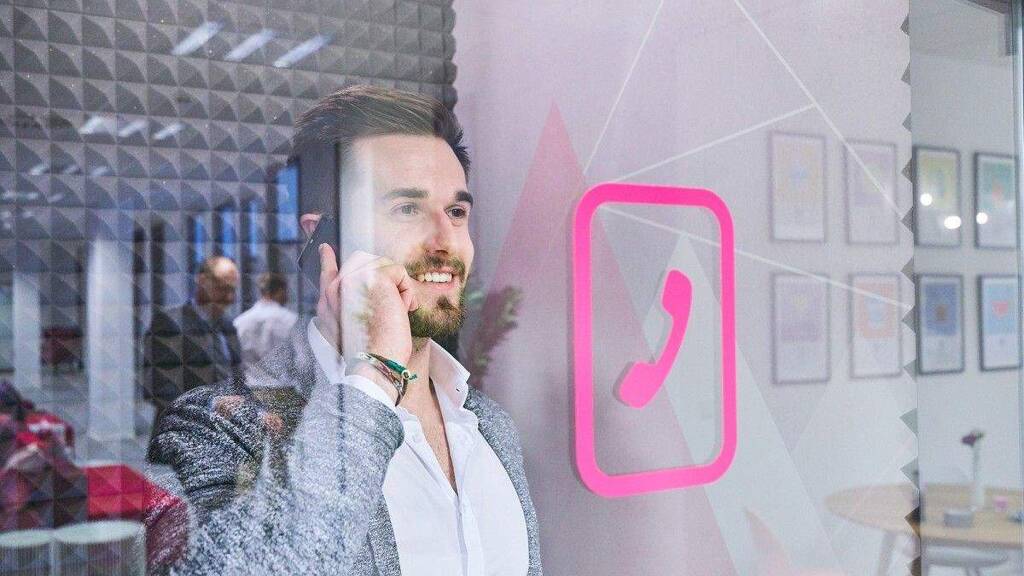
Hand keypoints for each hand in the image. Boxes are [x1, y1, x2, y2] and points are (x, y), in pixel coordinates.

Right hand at [315, 244, 418, 394]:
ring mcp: (353, 279)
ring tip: (393, 314)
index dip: (327, 259)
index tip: (326, 248)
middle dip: (386, 281)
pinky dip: (407, 293)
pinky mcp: (374, 277)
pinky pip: (400, 273)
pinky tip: (400, 312)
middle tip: (392, 309)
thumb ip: (350, 308)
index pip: (326, 273)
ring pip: (385, 267)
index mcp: (328, 303)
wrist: (374, 364)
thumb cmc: (370, 355)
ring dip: (398, 290)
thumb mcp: (351, 331)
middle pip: (365, 264)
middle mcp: (336, 288)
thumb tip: (371, 294)